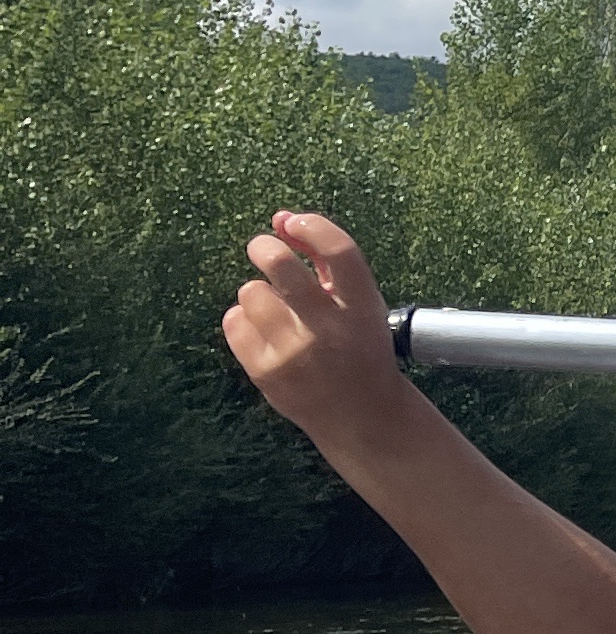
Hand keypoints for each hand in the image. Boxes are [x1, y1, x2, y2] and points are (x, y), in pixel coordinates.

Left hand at [223, 212, 406, 454]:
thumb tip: (281, 219)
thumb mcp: (361, 305)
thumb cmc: (358, 348)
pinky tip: (262, 331)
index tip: (294, 223)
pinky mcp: (266, 372)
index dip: (312, 227)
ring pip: (251, 292)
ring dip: (258, 293)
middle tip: (262, 249)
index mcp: (363, 308)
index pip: (340, 251)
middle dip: (265, 247)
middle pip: (281, 266)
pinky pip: (233, 321)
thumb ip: (325, 261)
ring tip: (274, 309)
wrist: (360, 414)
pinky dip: (243, 319)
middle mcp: (329, 329)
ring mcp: (295, 352)